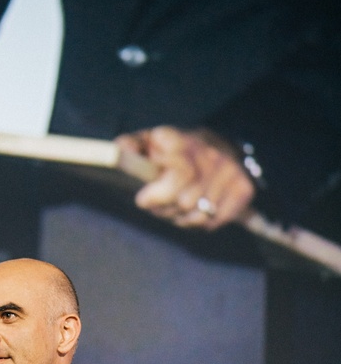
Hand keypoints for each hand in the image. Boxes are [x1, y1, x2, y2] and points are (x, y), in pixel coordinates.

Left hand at [115, 126, 254, 229]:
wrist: (217, 144)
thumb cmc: (171, 149)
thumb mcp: (148, 142)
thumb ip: (130, 146)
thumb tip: (119, 150)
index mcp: (183, 141)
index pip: (179, 176)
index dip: (157, 195)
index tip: (143, 199)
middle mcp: (211, 154)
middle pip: (185, 202)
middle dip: (165, 209)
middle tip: (157, 205)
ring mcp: (230, 171)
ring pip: (198, 215)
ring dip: (181, 218)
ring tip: (175, 207)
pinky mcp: (243, 188)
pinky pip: (214, 221)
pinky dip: (200, 223)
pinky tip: (194, 210)